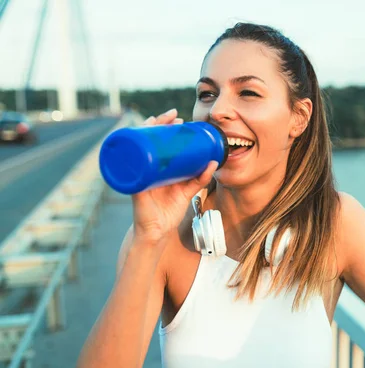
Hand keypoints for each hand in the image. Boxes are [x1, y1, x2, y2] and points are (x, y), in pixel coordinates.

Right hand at [131, 109, 217, 242]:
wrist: (157, 232)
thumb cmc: (168, 211)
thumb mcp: (187, 192)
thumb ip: (200, 179)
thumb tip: (214, 162)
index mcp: (158, 167)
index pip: (158, 141)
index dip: (166, 127)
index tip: (179, 118)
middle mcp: (146, 167)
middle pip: (147, 138)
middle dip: (158, 123)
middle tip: (173, 116)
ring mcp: (139, 174)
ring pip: (137, 147)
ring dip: (144, 131)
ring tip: (156, 121)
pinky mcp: (135, 185)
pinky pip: (129, 168)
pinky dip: (128, 155)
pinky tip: (130, 141)